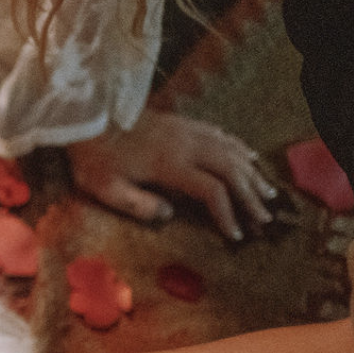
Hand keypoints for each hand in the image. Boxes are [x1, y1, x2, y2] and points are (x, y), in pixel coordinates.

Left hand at [66, 110, 276, 240]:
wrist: (86, 118)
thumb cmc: (92, 158)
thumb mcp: (105, 189)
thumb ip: (137, 205)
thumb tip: (168, 216)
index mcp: (168, 164)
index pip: (211, 190)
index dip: (227, 213)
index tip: (236, 235)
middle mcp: (186, 144)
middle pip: (231, 169)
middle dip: (251, 196)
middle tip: (265, 218)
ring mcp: (186, 130)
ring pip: (231, 150)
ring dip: (252, 173)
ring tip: (267, 193)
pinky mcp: (182, 122)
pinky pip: (221, 134)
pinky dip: (240, 148)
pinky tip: (249, 159)